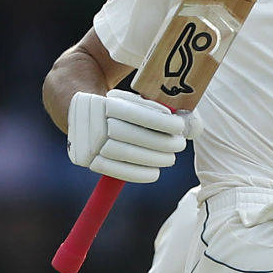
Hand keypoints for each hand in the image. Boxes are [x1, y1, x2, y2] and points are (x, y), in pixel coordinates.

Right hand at [67, 88, 187, 182]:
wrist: (78, 111)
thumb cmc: (120, 106)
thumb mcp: (135, 98)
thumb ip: (163, 108)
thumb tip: (194, 126)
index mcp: (106, 102)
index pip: (136, 113)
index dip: (161, 122)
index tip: (180, 126)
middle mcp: (94, 121)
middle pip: (131, 135)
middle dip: (161, 142)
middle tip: (179, 144)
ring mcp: (88, 142)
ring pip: (125, 154)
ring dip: (154, 159)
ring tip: (169, 158)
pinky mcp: (87, 159)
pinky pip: (115, 171)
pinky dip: (139, 174)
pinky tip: (155, 172)